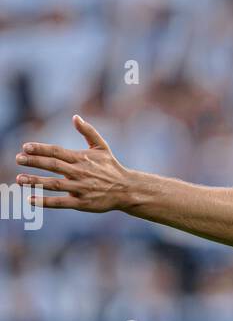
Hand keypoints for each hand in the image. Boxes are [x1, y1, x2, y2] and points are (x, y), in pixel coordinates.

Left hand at [16, 116, 131, 212]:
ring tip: (19, 179)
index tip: (25, 147)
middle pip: (53, 166)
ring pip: (54, 184)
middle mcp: (79, 173)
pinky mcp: (82, 203)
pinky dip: (45, 201)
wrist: (127, 190)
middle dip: (34, 162)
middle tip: (18, 159)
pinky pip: (60, 202)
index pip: (57, 151)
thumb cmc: (112, 167)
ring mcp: (80, 189)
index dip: (41, 149)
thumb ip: (88, 131)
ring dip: (36, 181)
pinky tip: (30, 199)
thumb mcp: (102, 147)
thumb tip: (75, 117)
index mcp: (82, 158)